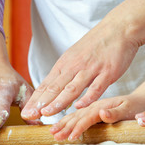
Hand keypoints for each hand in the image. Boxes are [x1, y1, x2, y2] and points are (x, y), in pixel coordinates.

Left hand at [21, 0, 144, 119]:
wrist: (118, 29)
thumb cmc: (96, 44)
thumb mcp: (75, 56)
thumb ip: (66, 73)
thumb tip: (53, 91)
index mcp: (66, 63)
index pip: (47, 84)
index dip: (36, 99)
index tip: (26, 112)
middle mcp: (75, 66)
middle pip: (55, 87)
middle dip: (41, 103)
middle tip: (29, 115)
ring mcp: (91, 69)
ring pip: (73, 88)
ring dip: (59, 101)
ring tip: (48, 113)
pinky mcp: (108, 71)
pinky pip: (97, 86)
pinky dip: (88, 96)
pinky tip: (80, 106)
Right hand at [50, 94, 144, 140]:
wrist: (140, 101)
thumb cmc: (136, 107)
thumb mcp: (128, 109)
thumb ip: (115, 113)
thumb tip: (102, 114)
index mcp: (102, 105)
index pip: (88, 117)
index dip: (79, 127)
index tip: (71, 137)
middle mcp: (95, 106)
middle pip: (77, 117)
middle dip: (65, 126)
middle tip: (55, 136)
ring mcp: (93, 107)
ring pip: (75, 116)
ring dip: (63, 124)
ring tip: (53, 132)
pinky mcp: (93, 110)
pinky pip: (77, 115)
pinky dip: (68, 120)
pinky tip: (61, 124)